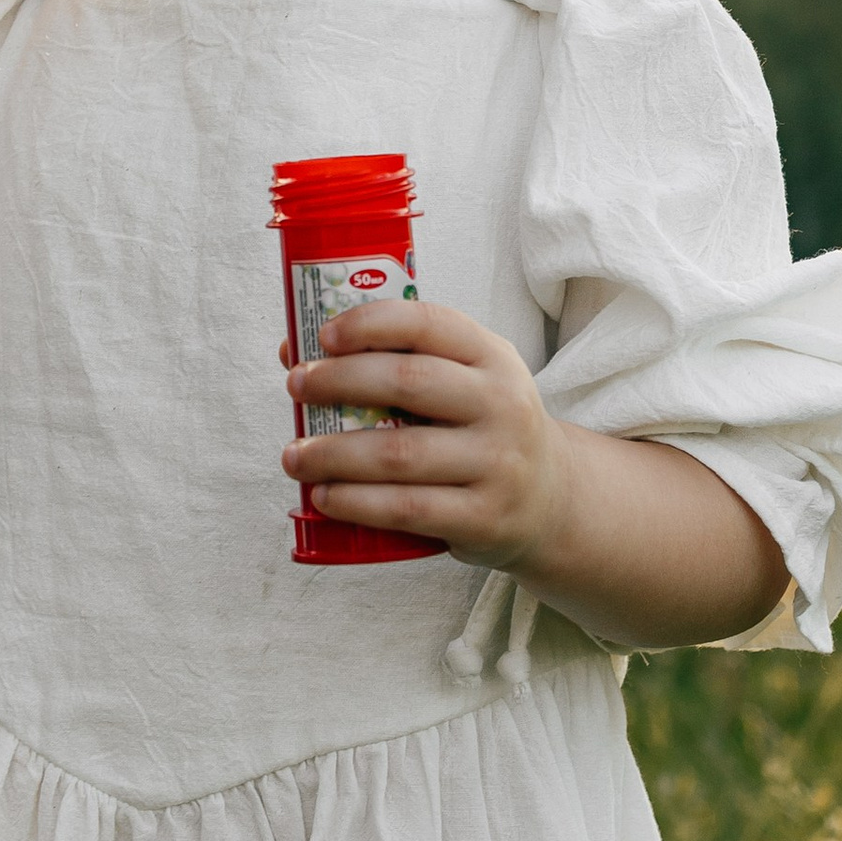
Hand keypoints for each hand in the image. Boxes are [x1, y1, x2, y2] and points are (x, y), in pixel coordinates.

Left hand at [282, 299, 559, 566]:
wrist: (549, 499)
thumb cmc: (481, 429)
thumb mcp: (463, 382)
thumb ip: (395, 361)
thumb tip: (292, 351)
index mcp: (492, 356)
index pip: (427, 323)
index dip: (370, 324)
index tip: (322, 336)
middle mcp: (501, 404)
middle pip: (407, 381)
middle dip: (338, 382)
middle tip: (295, 387)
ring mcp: (496, 463)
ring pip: (398, 453)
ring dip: (333, 453)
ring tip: (294, 456)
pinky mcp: (483, 517)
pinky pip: (406, 508)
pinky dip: (356, 502)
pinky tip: (324, 497)